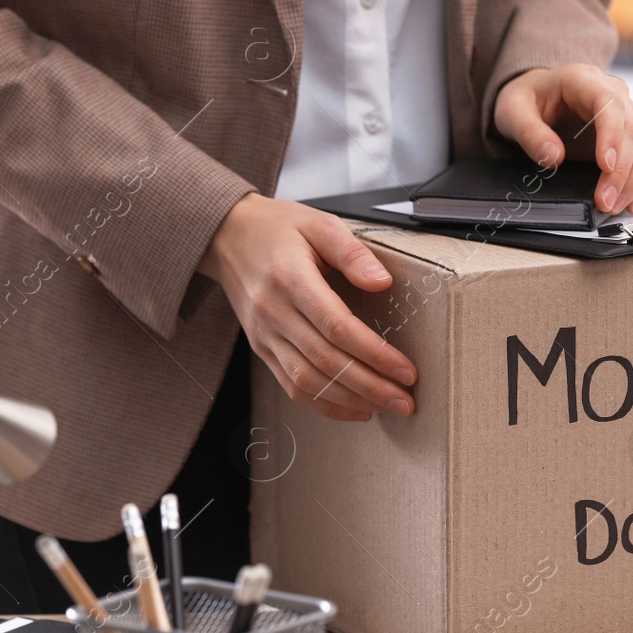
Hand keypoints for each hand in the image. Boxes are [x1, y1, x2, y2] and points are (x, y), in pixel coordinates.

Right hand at [198, 194, 416, 421]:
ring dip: (350, 400)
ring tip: (387, 407)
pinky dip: (324, 403)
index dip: (374, 353)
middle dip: (371, 386)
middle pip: (326, 361)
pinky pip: (291, 385)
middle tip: (406, 402)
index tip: (405, 370)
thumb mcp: (318, 223)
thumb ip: (353, 252)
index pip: (337, 326)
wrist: (226, 235)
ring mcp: (264, 334)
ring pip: (308, 381)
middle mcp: (274, 312)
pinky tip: (353, 408)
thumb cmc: (277, 227)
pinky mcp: (261, 347)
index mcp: (290, 278)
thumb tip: (383, 282)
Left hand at [493, 63, 632, 214]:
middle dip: (623, 171)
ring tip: (616, 206)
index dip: (612, 136)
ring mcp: (629, 114)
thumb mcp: (513, 112)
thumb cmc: (527, 101)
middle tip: (605, 201)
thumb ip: (530, 133)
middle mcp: (614, 93)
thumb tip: (553, 157)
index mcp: (584, 80)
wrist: (537, 99)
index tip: (605, 166)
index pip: (610, 104)